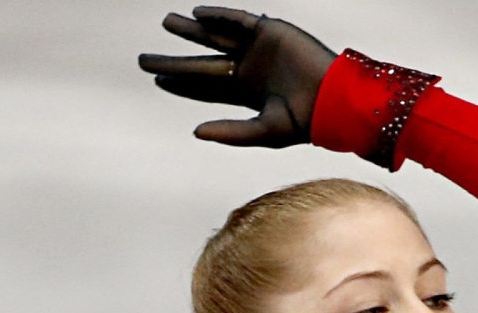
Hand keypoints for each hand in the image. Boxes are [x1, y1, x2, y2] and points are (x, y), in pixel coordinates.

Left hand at [138, 8, 336, 147]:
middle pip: (202, 62)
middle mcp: (247, 69)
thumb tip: (195, 132)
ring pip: (215, 37)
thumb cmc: (303, 121)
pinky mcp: (268, 30)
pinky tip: (198, 15)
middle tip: (143, 60)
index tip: (158, 79)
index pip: (205, 87)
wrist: (334, 99)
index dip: (181, 83)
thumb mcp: (263, 131)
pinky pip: (238, 20)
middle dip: (174, 60)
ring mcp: (256, 48)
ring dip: (190, 30)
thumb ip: (230, 132)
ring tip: (166, 23)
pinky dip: (219, 16)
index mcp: (245, 93)